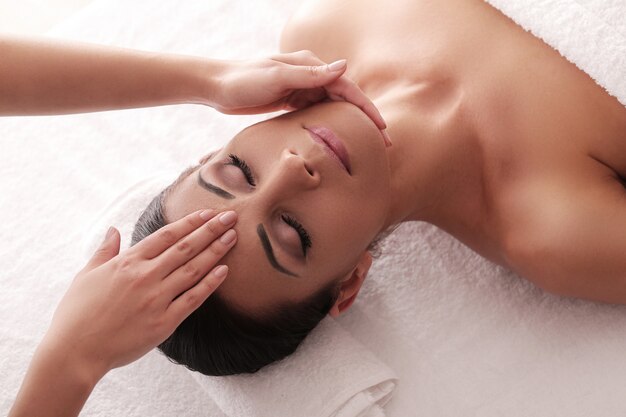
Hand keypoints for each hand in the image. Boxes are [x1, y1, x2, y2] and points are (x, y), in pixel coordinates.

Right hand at [43, 209, 237, 379]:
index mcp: (127, 262)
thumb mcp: (86, 275)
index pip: (167, 235)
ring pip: (193, 269)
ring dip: (215, 251)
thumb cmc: (76, 314)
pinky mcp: (164, 322)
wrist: (74, 352)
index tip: (209, 212)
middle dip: (211, 229)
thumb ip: (105, 251)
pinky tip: (224, 271)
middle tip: (231, 216)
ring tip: (232, 237)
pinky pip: (193, 299)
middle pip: (186, 247)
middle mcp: (145, 276)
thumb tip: (113, 230)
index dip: (190, 222)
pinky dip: (210, 284)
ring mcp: (156, 299)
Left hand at [211, 50, 390, 145]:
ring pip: (332, 107)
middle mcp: (309, 74)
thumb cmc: (243, 80)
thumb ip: (309, 74)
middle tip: (382, 143)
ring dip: (349, 123)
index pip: (346, 86)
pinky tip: (337, 139)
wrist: (216, 87)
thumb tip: (344, 66)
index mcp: (309, 65)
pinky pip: (317, 112)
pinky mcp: (291, 100)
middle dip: (364, 119)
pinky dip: (330, 124)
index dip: (366, 108)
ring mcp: (300, 88)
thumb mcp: (276, 77)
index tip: (381, 127)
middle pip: (344, 98)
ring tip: (365, 144)